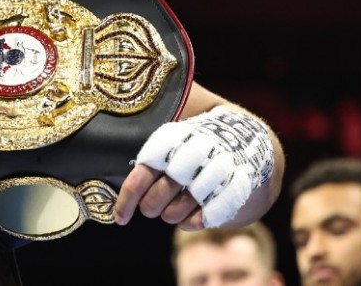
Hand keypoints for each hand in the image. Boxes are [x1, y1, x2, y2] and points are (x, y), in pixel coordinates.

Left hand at [114, 106, 274, 228]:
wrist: (239, 138)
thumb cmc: (189, 147)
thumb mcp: (168, 144)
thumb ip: (148, 168)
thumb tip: (121, 207)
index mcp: (172, 139)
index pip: (141, 175)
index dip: (127, 200)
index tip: (120, 218)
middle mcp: (193, 153)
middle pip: (158, 196)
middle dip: (150, 207)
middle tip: (151, 207)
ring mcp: (216, 171)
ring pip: (177, 212)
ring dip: (170, 216)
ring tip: (172, 208)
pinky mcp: (234, 187)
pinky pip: (204, 218)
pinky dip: (192, 223)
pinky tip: (190, 217)